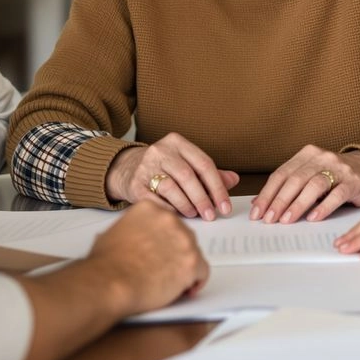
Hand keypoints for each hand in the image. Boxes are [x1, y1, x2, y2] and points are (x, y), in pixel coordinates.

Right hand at [90, 202, 209, 315]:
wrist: (109, 282)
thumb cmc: (106, 264)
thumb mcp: (113, 233)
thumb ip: (130, 230)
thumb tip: (129, 238)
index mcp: (150, 208)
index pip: (167, 222)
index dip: (165, 240)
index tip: (162, 251)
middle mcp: (170, 219)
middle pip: (184, 236)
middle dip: (177, 253)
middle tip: (166, 268)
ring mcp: (183, 240)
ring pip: (194, 253)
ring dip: (185, 267)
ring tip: (171, 281)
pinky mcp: (192, 262)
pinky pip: (203, 272)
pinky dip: (195, 282)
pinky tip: (184, 289)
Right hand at [105, 133, 238, 219]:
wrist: (127, 168)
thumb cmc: (163, 167)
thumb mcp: (186, 163)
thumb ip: (208, 172)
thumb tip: (233, 180)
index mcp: (177, 143)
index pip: (204, 163)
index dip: (218, 187)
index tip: (225, 206)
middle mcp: (161, 151)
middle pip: (187, 176)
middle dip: (203, 198)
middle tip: (211, 215)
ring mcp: (145, 166)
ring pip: (170, 187)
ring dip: (186, 204)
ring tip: (194, 214)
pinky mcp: (135, 184)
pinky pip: (154, 200)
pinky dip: (169, 210)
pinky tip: (177, 216)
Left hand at [251, 146, 359, 222]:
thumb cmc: (334, 176)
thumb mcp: (310, 175)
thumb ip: (289, 186)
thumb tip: (260, 204)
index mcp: (306, 154)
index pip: (282, 174)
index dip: (267, 193)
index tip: (257, 212)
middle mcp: (321, 157)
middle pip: (295, 179)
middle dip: (279, 200)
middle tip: (269, 219)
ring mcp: (338, 168)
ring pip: (314, 185)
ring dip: (298, 204)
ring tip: (287, 220)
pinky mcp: (353, 181)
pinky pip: (337, 194)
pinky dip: (324, 207)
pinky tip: (313, 218)